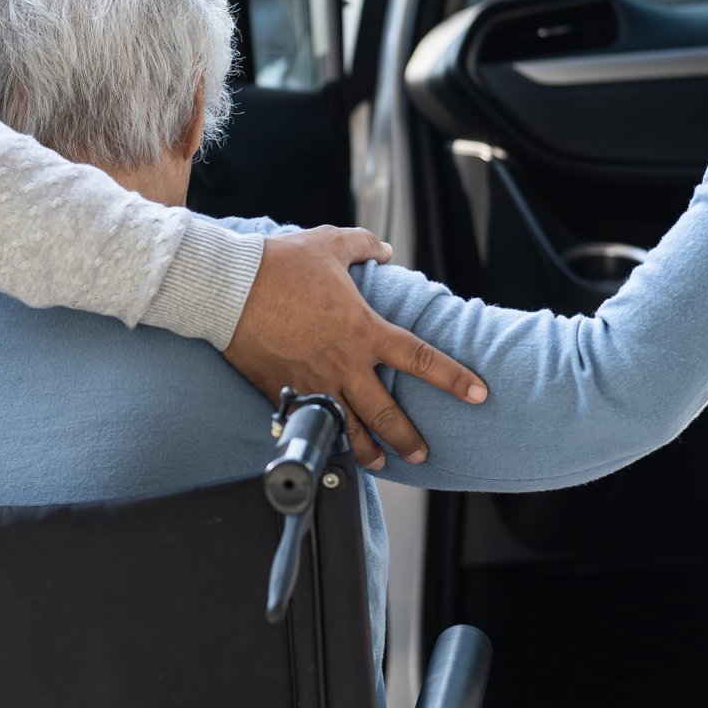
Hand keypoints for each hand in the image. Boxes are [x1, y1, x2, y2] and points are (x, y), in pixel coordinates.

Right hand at [224, 227, 486, 469]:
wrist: (228, 288)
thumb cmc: (279, 264)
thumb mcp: (329, 244)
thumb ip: (363, 246)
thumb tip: (383, 249)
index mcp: (363, 329)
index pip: (420, 359)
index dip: (454, 378)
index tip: (478, 394)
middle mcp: (344, 363)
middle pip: (387, 413)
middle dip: (409, 437)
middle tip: (422, 451)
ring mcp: (313, 382)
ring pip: (349, 428)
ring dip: (369, 450)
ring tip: (381, 463)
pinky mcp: (283, 391)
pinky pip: (310, 420)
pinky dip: (324, 435)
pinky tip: (331, 445)